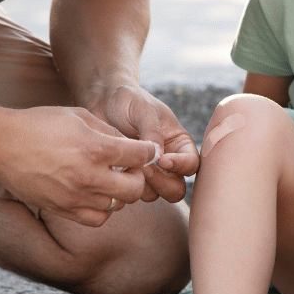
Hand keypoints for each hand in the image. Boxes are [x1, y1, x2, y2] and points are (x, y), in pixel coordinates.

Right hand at [0, 106, 158, 226]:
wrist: (2, 145)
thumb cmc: (40, 124)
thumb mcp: (79, 115)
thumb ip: (108, 131)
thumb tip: (129, 145)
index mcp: (96, 148)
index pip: (141, 156)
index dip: (149, 151)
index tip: (146, 150)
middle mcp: (89, 176)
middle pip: (136, 188)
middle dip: (139, 176)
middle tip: (129, 167)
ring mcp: (76, 196)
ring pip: (118, 206)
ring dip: (120, 192)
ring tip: (110, 178)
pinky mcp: (63, 209)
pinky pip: (97, 219)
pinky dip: (104, 208)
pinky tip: (96, 193)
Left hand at [89, 85, 198, 202]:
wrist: (101, 100)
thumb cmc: (127, 99)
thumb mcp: (143, 109)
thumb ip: (152, 132)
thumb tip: (159, 159)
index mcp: (178, 142)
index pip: (192, 163)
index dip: (181, 166)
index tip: (162, 160)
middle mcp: (167, 160)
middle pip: (176, 188)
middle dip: (163, 183)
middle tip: (145, 170)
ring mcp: (147, 171)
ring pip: (155, 194)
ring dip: (144, 186)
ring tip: (128, 167)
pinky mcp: (128, 176)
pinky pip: (132, 192)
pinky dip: (126, 186)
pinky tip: (116, 170)